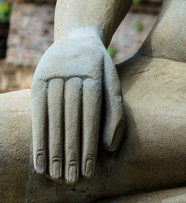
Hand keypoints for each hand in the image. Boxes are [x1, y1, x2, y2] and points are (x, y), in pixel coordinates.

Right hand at [31, 36, 124, 183]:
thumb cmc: (100, 69)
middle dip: (70, 152)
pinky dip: (38, 138)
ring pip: (52, 119)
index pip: (91, 118)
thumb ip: (116, 113)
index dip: (88, 146)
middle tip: (71, 179)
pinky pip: (37, 114)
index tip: (88, 170)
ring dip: (52, 150)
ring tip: (55, 175)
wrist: (78, 39)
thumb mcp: (114, 84)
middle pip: (70, 121)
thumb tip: (110, 147)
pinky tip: (39, 159)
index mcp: (95, 77)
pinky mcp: (37, 81)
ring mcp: (52, 77)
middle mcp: (72, 76)